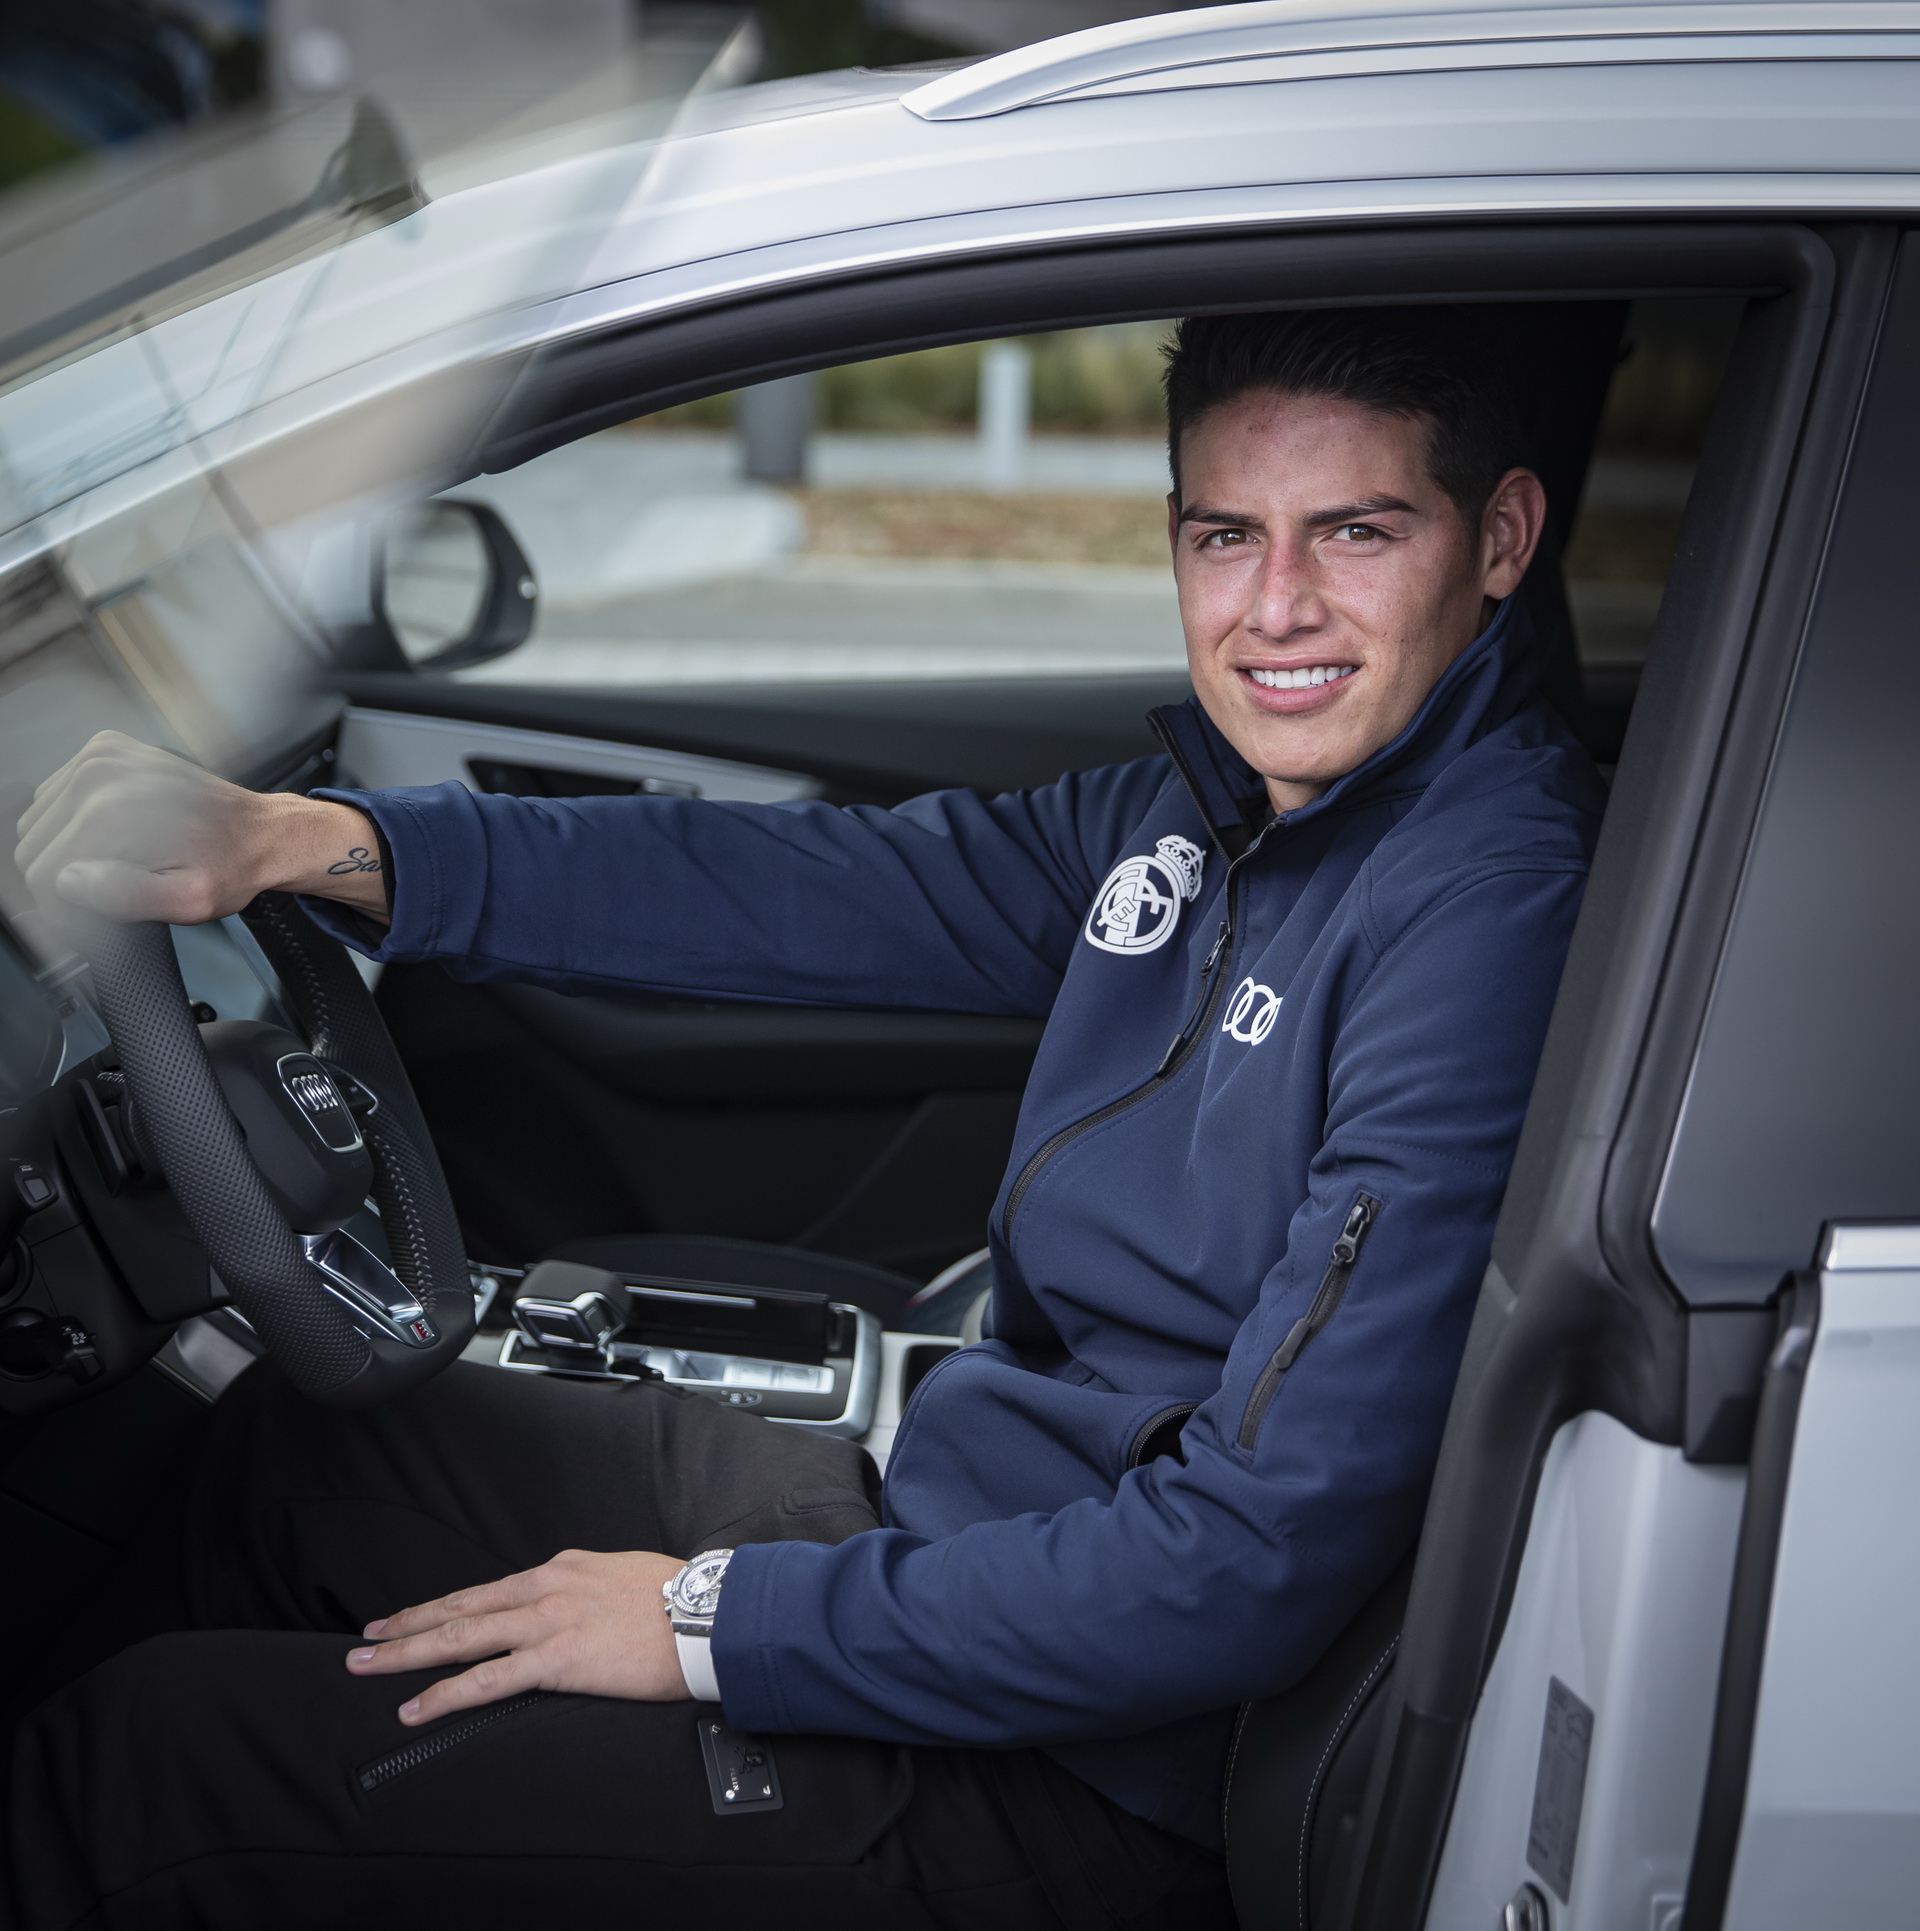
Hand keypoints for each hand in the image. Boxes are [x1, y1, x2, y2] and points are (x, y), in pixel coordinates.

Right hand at [14, 731, 389, 927]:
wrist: (264, 832)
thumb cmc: (232, 867)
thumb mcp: (190, 900)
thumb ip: (127, 896)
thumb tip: (70, 879)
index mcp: (112, 810)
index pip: (43, 873)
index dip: (62, 909)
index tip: (92, 922)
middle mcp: (100, 773)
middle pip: (35, 846)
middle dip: (61, 881)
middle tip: (106, 899)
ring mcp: (101, 755)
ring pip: (40, 824)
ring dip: (66, 852)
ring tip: (114, 868)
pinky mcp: (105, 750)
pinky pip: (56, 798)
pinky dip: (73, 824)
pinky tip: (112, 839)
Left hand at [345, 1549, 689, 1724]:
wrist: (707, 1614)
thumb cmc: (678, 1599)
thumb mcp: (623, 1576)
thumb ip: (588, 1589)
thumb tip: (577, 1606)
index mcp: (563, 1568)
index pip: (489, 1590)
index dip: (445, 1605)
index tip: (414, 1617)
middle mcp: (546, 1587)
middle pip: (461, 1607)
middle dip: (407, 1625)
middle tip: (365, 1639)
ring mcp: (547, 1621)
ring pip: (461, 1636)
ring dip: (407, 1652)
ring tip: (367, 1665)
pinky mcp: (556, 1658)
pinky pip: (487, 1680)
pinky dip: (444, 1694)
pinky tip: (414, 1707)